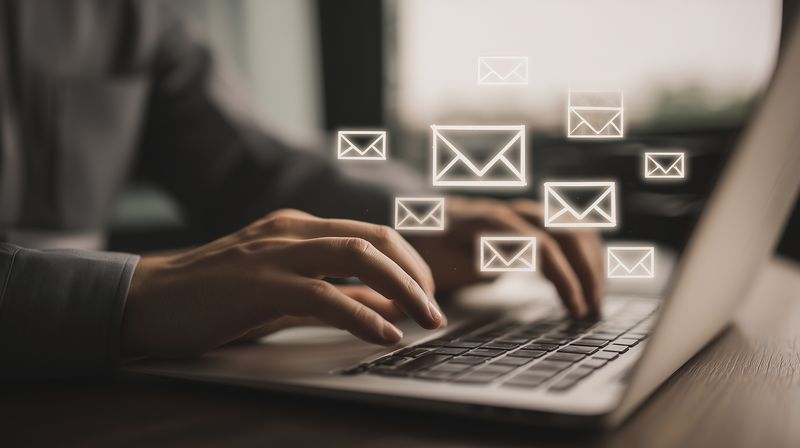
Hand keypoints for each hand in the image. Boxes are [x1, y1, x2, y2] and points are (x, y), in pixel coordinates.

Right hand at [123, 209, 442, 357]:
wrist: (146, 300)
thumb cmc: (214, 296)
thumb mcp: (284, 291)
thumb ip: (333, 293)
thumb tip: (384, 305)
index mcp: (299, 228)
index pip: (372, 233)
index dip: (409, 263)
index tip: (427, 295)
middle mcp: (293, 231)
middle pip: (375, 240)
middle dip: (416, 274)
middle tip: (435, 310)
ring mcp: (276, 253)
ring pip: (358, 256)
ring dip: (402, 289)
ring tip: (426, 320)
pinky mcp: (259, 283)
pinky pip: (323, 295)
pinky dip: (362, 314)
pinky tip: (383, 334)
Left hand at [408, 197, 604, 316]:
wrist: (420, 225)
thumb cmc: (428, 250)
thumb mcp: (438, 264)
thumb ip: (471, 265)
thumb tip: (508, 265)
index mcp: (487, 221)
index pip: (541, 244)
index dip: (564, 277)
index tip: (576, 309)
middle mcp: (511, 211)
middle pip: (566, 231)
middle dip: (587, 271)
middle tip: (594, 311)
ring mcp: (522, 213)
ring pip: (573, 227)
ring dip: (591, 262)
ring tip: (597, 301)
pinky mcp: (530, 222)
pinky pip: (569, 229)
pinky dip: (585, 254)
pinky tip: (590, 281)